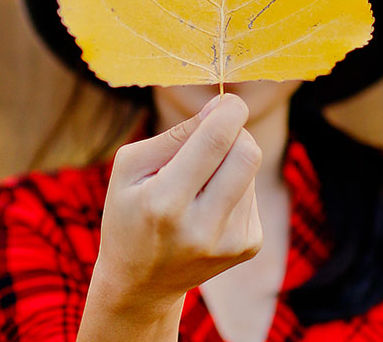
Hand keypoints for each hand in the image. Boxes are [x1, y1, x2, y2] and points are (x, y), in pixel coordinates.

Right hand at [90, 93, 263, 319]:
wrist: (141, 282)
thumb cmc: (129, 213)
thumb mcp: (130, 167)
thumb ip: (176, 134)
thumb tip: (222, 108)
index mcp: (165, 202)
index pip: (216, 140)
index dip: (229, 111)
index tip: (227, 100)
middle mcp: (203, 227)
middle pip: (248, 153)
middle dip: (235, 132)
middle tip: (214, 134)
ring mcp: (230, 241)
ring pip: (250, 170)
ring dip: (229, 164)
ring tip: (197, 185)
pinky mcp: (249, 246)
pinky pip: (252, 193)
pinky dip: (234, 188)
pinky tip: (208, 206)